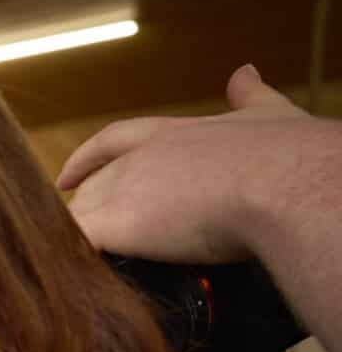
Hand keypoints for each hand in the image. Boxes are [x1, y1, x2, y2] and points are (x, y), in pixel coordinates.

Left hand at [58, 64, 309, 262]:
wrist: (284, 183)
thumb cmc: (286, 155)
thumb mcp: (269, 114)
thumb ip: (250, 98)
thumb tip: (244, 74)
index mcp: (170, 134)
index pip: (114, 141)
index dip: (86, 159)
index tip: (66, 176)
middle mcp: (139, 158)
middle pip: (93, 186)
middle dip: (89, 211)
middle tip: (90, 236)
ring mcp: (124, 190)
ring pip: (80, 216)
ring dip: (79, 240)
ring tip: (80, 265)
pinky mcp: (116, 226)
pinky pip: (75, 245)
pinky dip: (70, 260)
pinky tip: (71, 277)